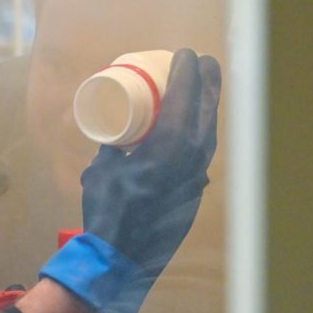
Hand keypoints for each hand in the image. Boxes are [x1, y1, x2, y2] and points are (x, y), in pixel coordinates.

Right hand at [37, 48, 220, 312]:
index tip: (185, 54)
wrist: (120, 258)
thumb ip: (114, 145)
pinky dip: (200, 134)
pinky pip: (203, 153)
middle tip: (203, 62)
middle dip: (207, 82)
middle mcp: (191, 158)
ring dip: (207, 108)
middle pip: (207, 110)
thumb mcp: (102, 168)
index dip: (187, 71)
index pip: (185, 97)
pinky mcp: (195, 192)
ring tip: (202, 89)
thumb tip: (116, 131)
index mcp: (169, 146)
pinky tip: (193, 130)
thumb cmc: (107, 210)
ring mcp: (197, 177)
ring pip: (210, 132)